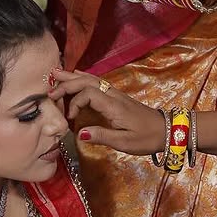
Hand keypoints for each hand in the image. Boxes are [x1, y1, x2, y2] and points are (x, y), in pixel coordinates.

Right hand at [49, 69, 166, 153]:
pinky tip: (77, 76)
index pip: (88, 93)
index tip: (69, 118)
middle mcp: (114, 96)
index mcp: (114, 106)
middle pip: (88, 82)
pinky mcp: (118, 97)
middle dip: (68, 83)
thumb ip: (102, 136)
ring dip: (74, 77)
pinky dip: (84, 79)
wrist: (167, 130)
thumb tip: (79, 133)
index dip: (74, 102)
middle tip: (49, 87)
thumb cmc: (147, 138)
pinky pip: (98, 83)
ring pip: (93, 80)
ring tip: (56, 73)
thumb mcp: (125, 142)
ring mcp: (116, 94)